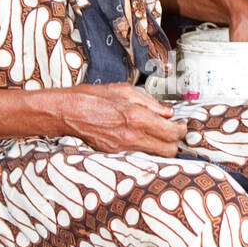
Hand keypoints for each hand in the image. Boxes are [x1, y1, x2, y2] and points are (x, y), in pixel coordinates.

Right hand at [63, 82, 187, 156]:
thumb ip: (150, 103)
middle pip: (168, 150)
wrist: (66, 112)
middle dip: (175, 142)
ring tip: (156, 133)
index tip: (181, 123)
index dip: (181, 129)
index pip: (172, 132)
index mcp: (136, 117)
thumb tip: (167, 112)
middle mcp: (131, 136)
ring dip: (160, 146)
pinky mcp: (113, 154)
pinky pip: (138, 154)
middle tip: (173, 131)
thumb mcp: (124, 90)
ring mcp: (122, 148)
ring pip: (155, 155)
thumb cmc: (91, 97)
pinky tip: (138, 136)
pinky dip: (144, 147)